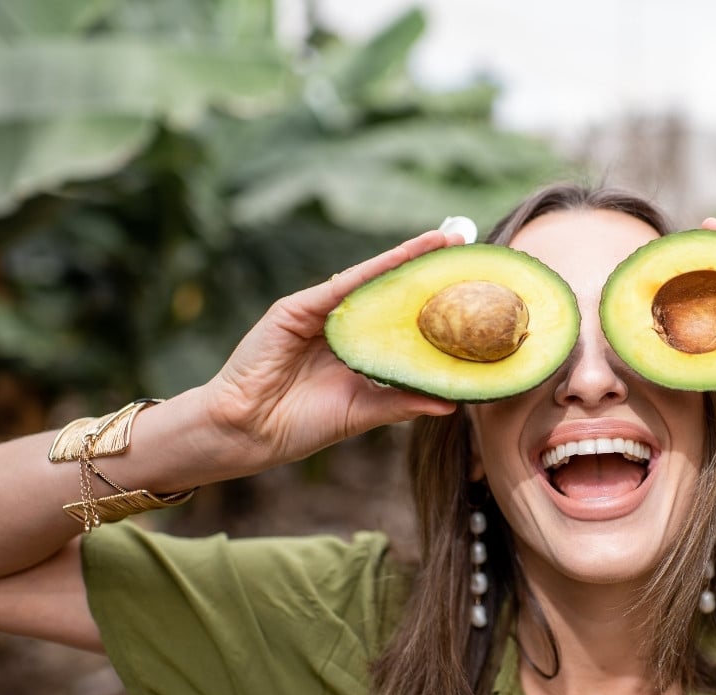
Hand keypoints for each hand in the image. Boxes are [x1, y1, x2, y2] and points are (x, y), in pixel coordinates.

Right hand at [200, 230, 458, 470]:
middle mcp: (341, 326)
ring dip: (405, 258)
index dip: (432, 301)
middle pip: (389, 291)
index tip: (468, 285)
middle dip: (425, 268)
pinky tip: (403, 257)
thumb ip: (403, 403)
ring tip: (442, 240)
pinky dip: (372, 270)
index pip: (401, 318)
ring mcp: (318, 314)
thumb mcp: (362, 413)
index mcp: (357, 350)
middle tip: (462, 245)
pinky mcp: (296, 310)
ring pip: (369, 280)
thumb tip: (453, 402)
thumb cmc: (300, 425)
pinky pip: (340, 286)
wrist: (247, 432)